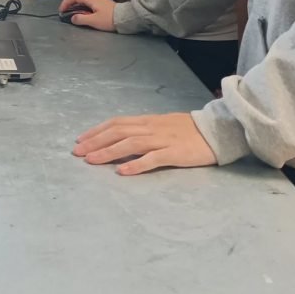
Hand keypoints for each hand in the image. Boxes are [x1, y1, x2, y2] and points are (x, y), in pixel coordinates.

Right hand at [59, 0, 115, 31]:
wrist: (125, 18)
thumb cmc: (109, 20)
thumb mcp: (94, 21)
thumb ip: (81, 19)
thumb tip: (73, 17)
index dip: (66, 2)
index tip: (61, 10)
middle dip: (70, 1)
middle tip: (65, 9)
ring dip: (76, 2)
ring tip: (73, 10)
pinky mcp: (103, 2)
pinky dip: (82, 3)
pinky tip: (83, 10)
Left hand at [72, 112, 216, 175]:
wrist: (217, 131)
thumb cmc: (189, 130)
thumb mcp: (163, 125)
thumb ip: (144, 130)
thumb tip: (122, 137)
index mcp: (148, 121)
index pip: (117, 123)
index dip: (97, 130)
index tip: (80, 139)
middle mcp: (151, 128)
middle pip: (118, 132)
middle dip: (95, 141)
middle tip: (77, 152)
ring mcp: (163, 140)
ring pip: (130, 143)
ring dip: (108, 152)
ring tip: (91, 161)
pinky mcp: (175, 154)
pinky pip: (152, 159)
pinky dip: (135, 165)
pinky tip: (122, 172)